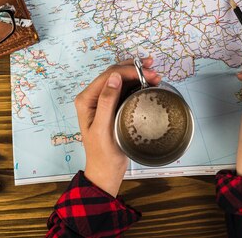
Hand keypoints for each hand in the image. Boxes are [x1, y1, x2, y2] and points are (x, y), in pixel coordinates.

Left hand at [75, 57, 160, 196]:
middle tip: (155, 72)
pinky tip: (149, 82)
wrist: (106, 171)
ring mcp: (103, 100)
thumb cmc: (102, 154)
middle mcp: (93, 97)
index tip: (148, 73)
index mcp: (86, 99)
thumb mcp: (103, 129)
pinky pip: (125, 89)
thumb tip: (115, 78)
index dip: (128, 71)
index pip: (108, 76)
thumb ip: (106, 102)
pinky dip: (137, 83)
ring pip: (121, 79)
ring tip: (155, 74)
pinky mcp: (113, 106)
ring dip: (138, 74)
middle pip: (115, 74)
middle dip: (135, 69)